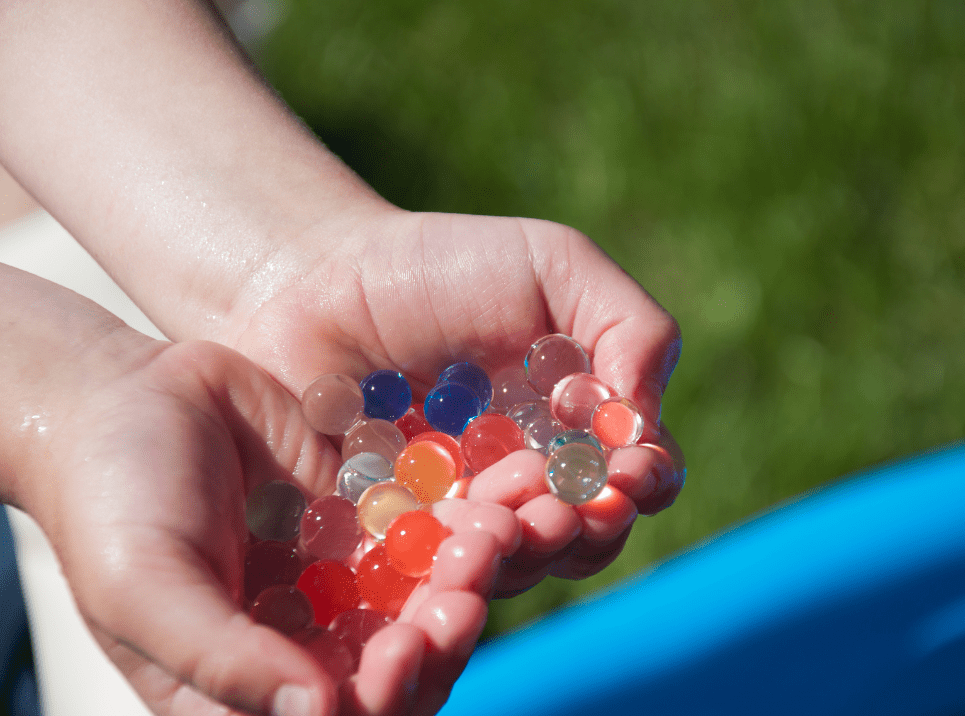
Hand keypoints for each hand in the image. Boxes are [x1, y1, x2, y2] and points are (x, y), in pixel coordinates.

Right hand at [13, 326, 513, 715]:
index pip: (343, 715)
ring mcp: (348, 573)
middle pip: (404, 656)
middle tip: (470, 579)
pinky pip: (428, 519)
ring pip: (428, 588)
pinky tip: (494, 488)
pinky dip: (465, 509)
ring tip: (492, 528)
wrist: (121, 397)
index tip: (406, 648)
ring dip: (467, 568)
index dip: (386, 695)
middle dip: (443, 627)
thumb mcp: (146, 589)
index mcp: (254, 685)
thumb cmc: (110, 504)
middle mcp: (314, 638)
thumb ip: (223, 659)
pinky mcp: (369, 510)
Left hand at [211, 208, 684, 594]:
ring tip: (501, 518)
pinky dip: (446, 568)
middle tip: (565, 508)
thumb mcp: (552, 264)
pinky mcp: (399, 546)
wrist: (314, 284)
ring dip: (523, 552)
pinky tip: (441, 537)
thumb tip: (647, 422)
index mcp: (577, 428)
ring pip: (516, 566)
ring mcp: (464, 521)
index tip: (629, 472)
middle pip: (585, 537)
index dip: (642, 482)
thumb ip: (628, 324)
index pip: (636, 477)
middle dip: (587, 529)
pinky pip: (432, 578)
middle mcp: (531, 484)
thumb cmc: (439, 267)